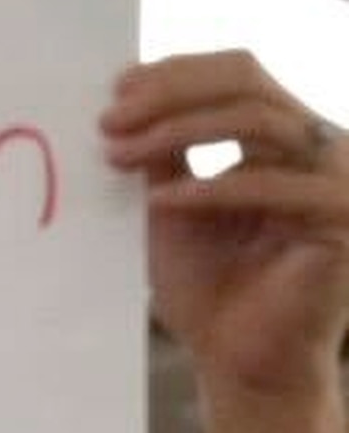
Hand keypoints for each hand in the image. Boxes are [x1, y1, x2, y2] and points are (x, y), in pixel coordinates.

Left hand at [107, 50, 348, 432]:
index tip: (114, 88)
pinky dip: (212, 189)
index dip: (176, 72)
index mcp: (281, 134)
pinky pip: (276, 185)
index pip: (237, 72)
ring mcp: (335, 177)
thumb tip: (127, 94)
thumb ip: (164, 152)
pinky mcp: (342, 217)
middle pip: (249, 83)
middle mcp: (317, 146)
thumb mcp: (172, 205)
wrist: (236, 360)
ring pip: (261, 121)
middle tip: (108, 121)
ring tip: (120, 155)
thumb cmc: (208, 287)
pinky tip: (162, 202)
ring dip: (180, 130)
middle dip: (170, 94)